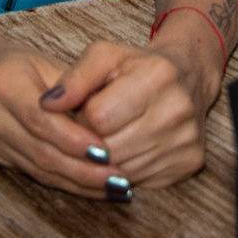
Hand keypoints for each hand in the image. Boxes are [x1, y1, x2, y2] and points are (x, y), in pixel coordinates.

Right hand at [0, 33, 127, 197]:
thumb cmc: (13, 61)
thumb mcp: (43, 60)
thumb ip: (73, 86)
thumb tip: (110, 113)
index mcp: (4, 84)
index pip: (41, 121)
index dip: (74, 140)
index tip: (107, 152)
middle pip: (41, 152)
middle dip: (83, 170)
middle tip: (119, 179)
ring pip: (39, 170)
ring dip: (79, 183)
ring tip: (113, 188)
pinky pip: (34, 174)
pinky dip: (65, 182)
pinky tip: (91, 187)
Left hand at [40, 35, 217, 187]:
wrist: (187, 76)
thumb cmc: (137, 67)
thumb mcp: (104, 57)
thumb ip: (74, 78)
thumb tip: (47, 105)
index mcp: (157, 75)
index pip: (99, 117)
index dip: (83, 117)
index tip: (87, 109)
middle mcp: (177, 109)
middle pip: (110, 148)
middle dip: (92, 141)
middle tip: (96, 126)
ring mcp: (186, 139)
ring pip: (123, 169)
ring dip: (108, 159)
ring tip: (113, 135)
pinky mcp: (190, 161)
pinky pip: (142, 180)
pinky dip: (128, 169)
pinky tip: (131, 147)